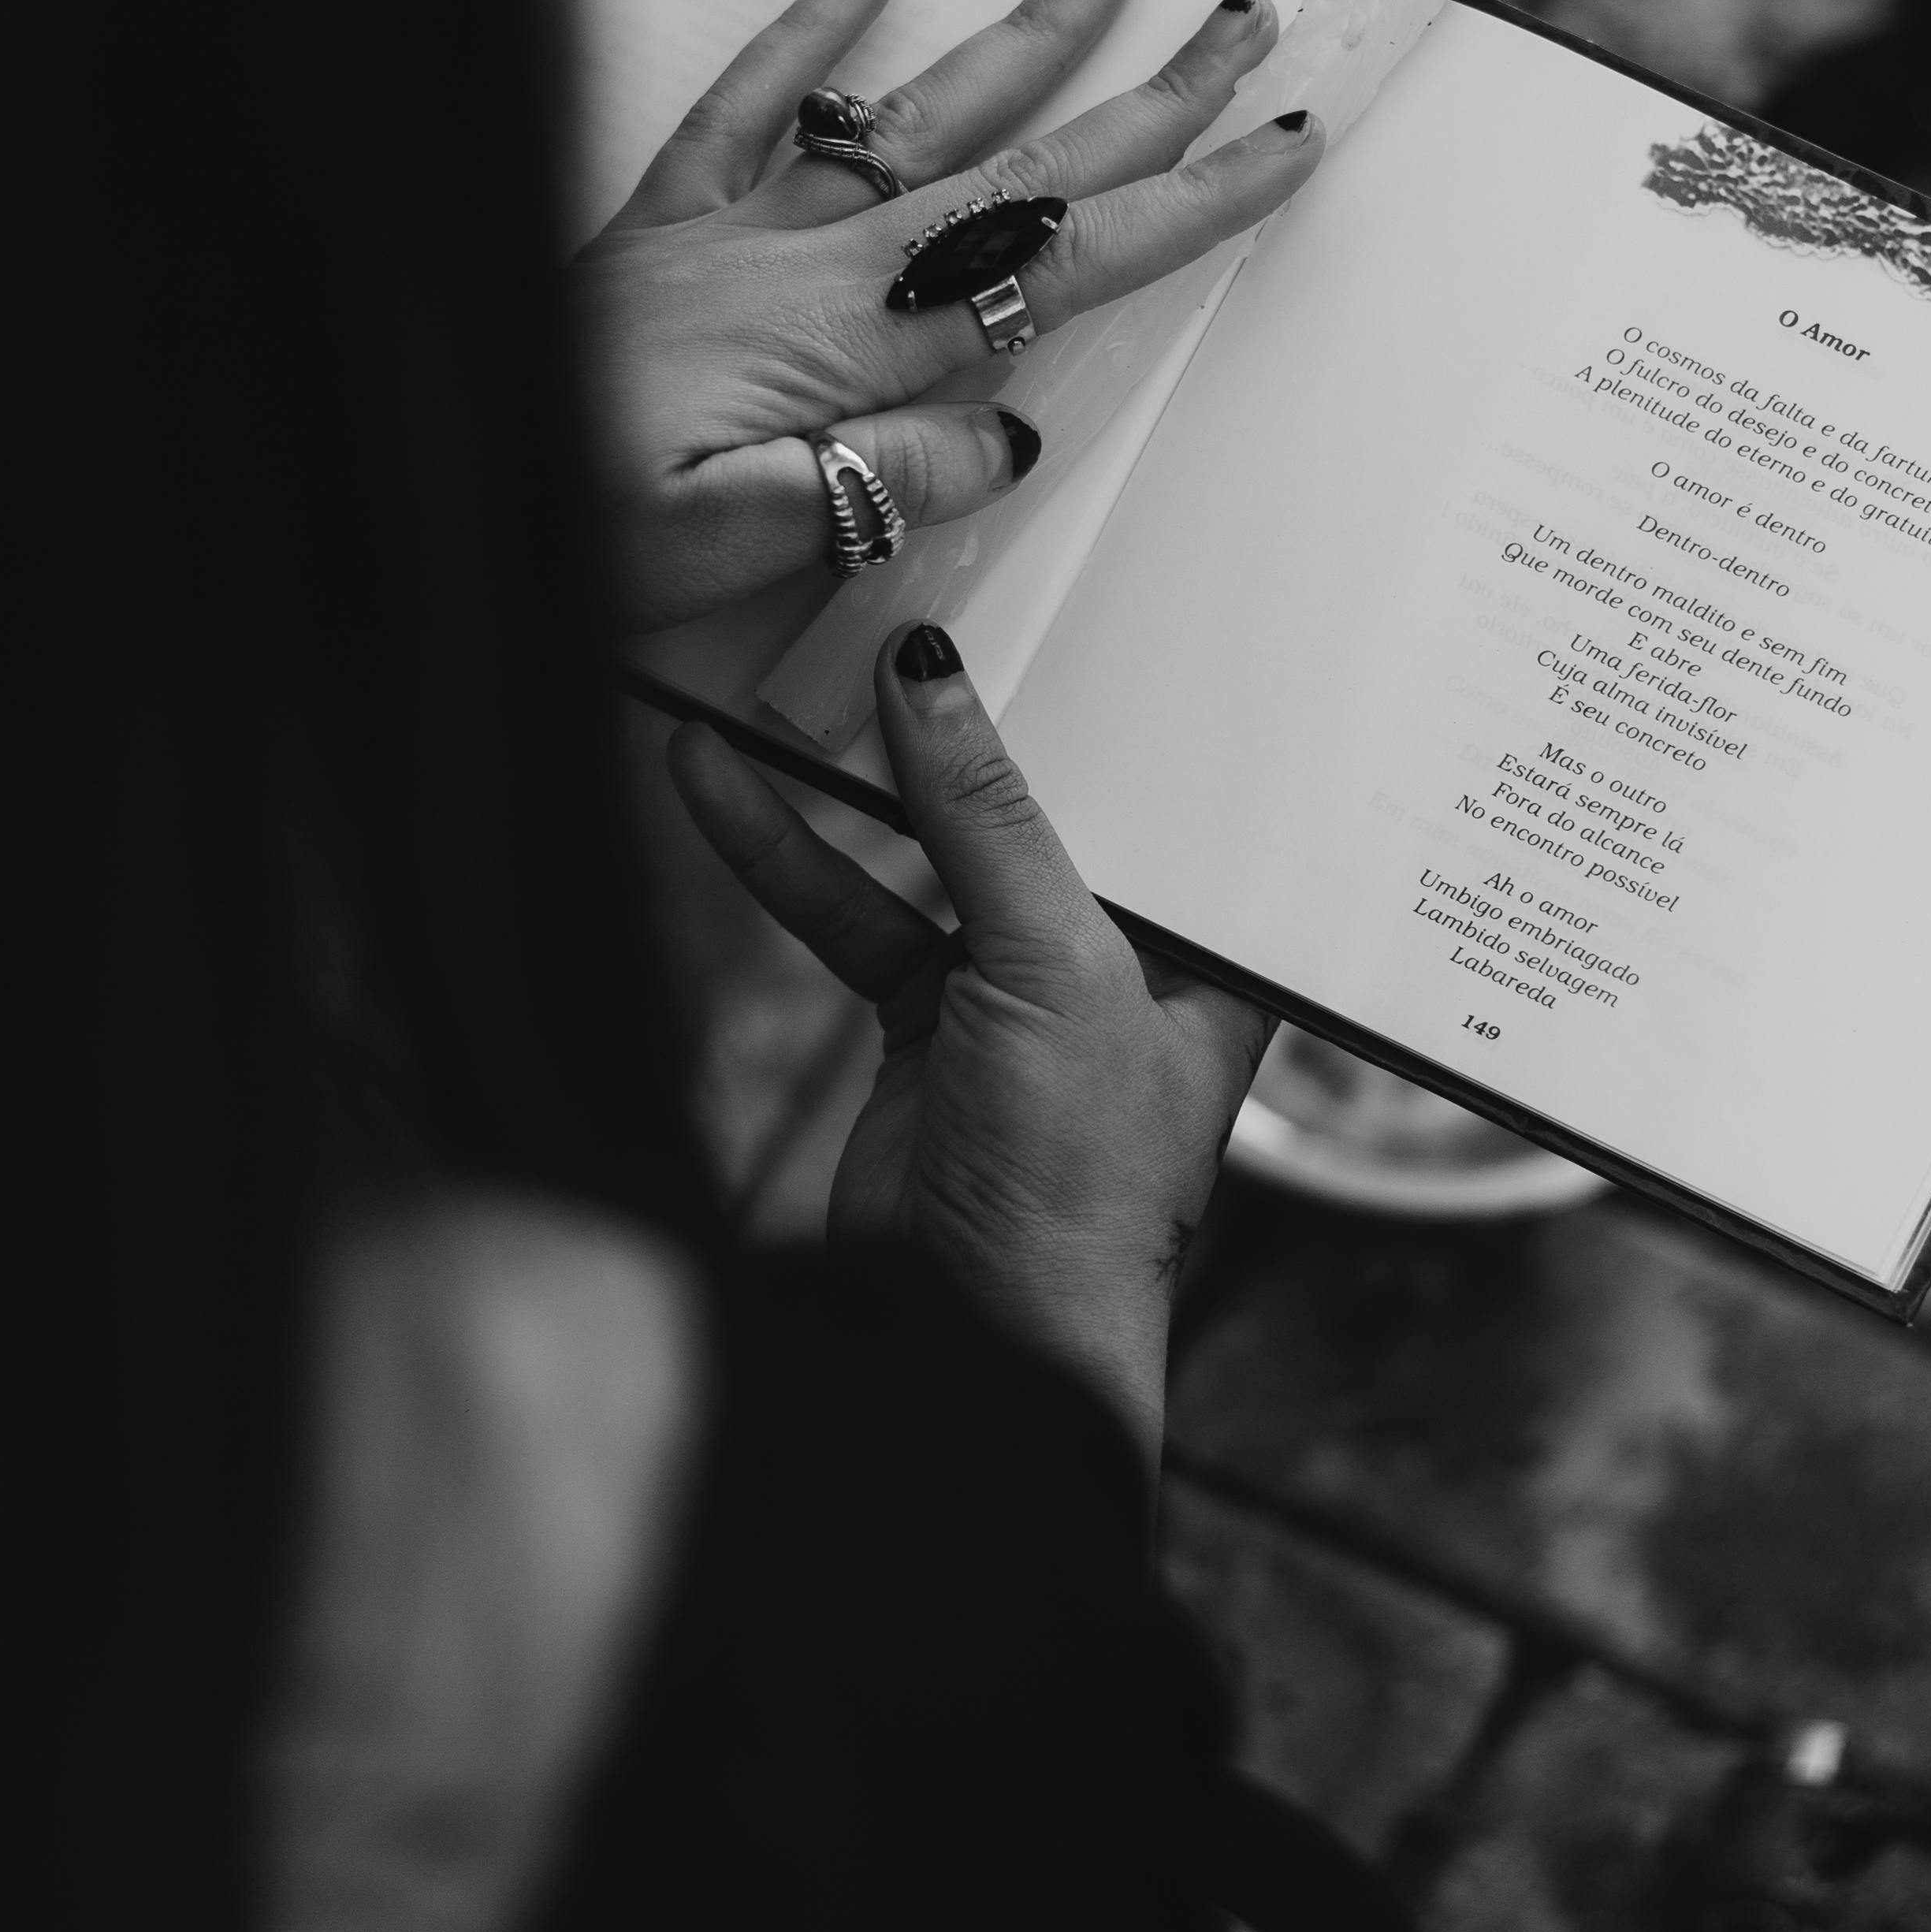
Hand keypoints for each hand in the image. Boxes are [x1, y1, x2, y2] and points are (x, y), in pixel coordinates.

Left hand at [575, 0, 1319, 627]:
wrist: (445, 483)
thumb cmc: (564, 532)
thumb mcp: (721, 546)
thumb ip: (870, 481)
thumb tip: (1002, 429)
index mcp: (842, 346)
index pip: (1056, 265)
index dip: (1182, 204)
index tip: (1278, 145)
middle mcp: (806, 264)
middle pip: (1021, 168)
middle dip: (1151, 97)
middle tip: (1248, 22)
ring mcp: (737, 230)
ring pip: (916, 114)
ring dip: (1026, 39)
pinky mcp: (662, 224)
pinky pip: (749, 104)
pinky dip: (812, 30)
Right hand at [668, 629, 1269, 1460]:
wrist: (974, 1339)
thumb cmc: (1078, 1180)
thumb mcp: (1056, 969)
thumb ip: (991, 822)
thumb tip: (931, 680)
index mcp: (1214, 947)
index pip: (1178, 788)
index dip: (1131, 698)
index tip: (1075, 592)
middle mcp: (1127, 958)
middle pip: (1043, 805)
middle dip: (972, 723)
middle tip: (908, 603)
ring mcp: (1017, 989)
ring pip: (928, 851)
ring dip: (849, 782)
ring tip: (777, 680)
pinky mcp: (921, 1021)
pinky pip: (848, 914)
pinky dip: (784, 854)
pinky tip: (716, 783)